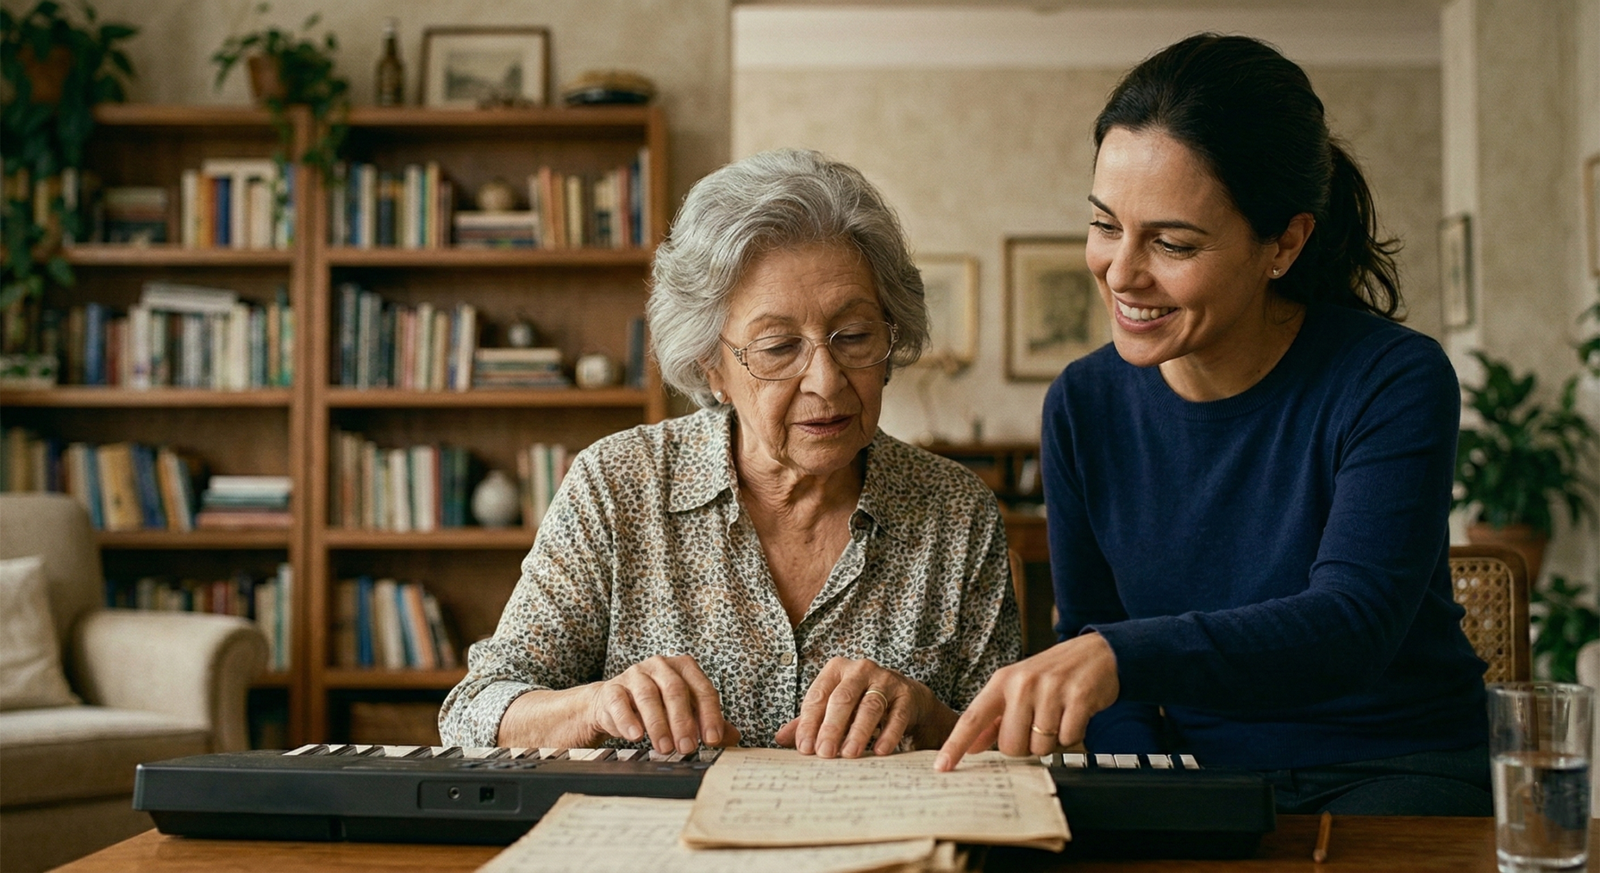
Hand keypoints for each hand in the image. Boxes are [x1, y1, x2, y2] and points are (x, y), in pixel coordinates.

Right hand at [588, 654, 741, 753]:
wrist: (615, 703)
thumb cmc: (657, 705)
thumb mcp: (685, 710)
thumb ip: (708, 722)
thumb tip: (733, 738)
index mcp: (684, 667)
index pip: (702, 689)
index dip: (709, 715)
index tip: (711, 739)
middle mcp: (660, 666)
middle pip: (675, 690)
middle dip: (683, 721)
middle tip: (687, 747)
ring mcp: (635, 675)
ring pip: (648, 696)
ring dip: (658, 724)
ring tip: (664, 747)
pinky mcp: (613, 689)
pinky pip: (620, 703)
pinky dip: (628, 719)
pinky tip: (636, 735)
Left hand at [775, 657, 952, 757]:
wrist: (907, 698)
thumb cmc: (861, 703)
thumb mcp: (834, 708)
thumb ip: (809, 721)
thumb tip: (780, 739)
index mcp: (836, 669)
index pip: (818, 695)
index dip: (810, 723)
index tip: (805, 748)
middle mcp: (860, 669)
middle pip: (842, 699)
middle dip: (831, 727)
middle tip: (824, 754)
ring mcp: (886, 680)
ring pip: (869, 706)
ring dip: (858, 732)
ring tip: (849, 754)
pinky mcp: (907, 694)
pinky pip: (896, 715)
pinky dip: (888, 734)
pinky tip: (880, 751)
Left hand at [935, 632, 1119, 770]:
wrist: (1096, 652)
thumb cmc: (1052, 674)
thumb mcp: (1017, 687)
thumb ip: (994, 718)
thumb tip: (972, 745)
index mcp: (1002, 682)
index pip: (972, 718)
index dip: (956, 745)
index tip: (942, 766)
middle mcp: (1023, 684)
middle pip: (1011, 745)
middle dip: (1025, 746)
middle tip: (1037, 726)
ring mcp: (1051, 690)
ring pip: (1040, 747)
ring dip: (1050, 741)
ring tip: (1058, 717)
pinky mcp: (1078, 697)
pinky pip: (1067, 739)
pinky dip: (1072, 735)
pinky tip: (1074, 715)